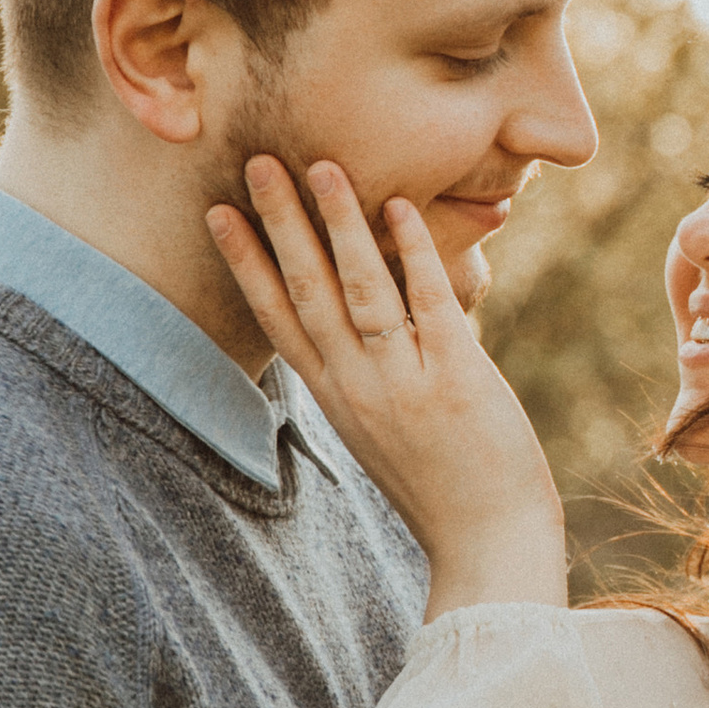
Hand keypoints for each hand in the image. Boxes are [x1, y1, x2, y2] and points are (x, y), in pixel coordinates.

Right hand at [207, 160, 565, 613]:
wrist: (489, 545)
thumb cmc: (446, 487)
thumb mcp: (386, 431)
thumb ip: (371, 377)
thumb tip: (369, 324)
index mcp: (338, 399)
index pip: (278, 319)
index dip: (247, 263)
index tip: (219, 213)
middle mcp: (359, 388)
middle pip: (306, 292)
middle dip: (279, 224)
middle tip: (257, 162)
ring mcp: (404, 383)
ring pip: (359, 289)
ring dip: (338, 224)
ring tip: (320, 167)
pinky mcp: (456, 378)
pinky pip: (428, 302)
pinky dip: (414, 252)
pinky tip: (399, 207)